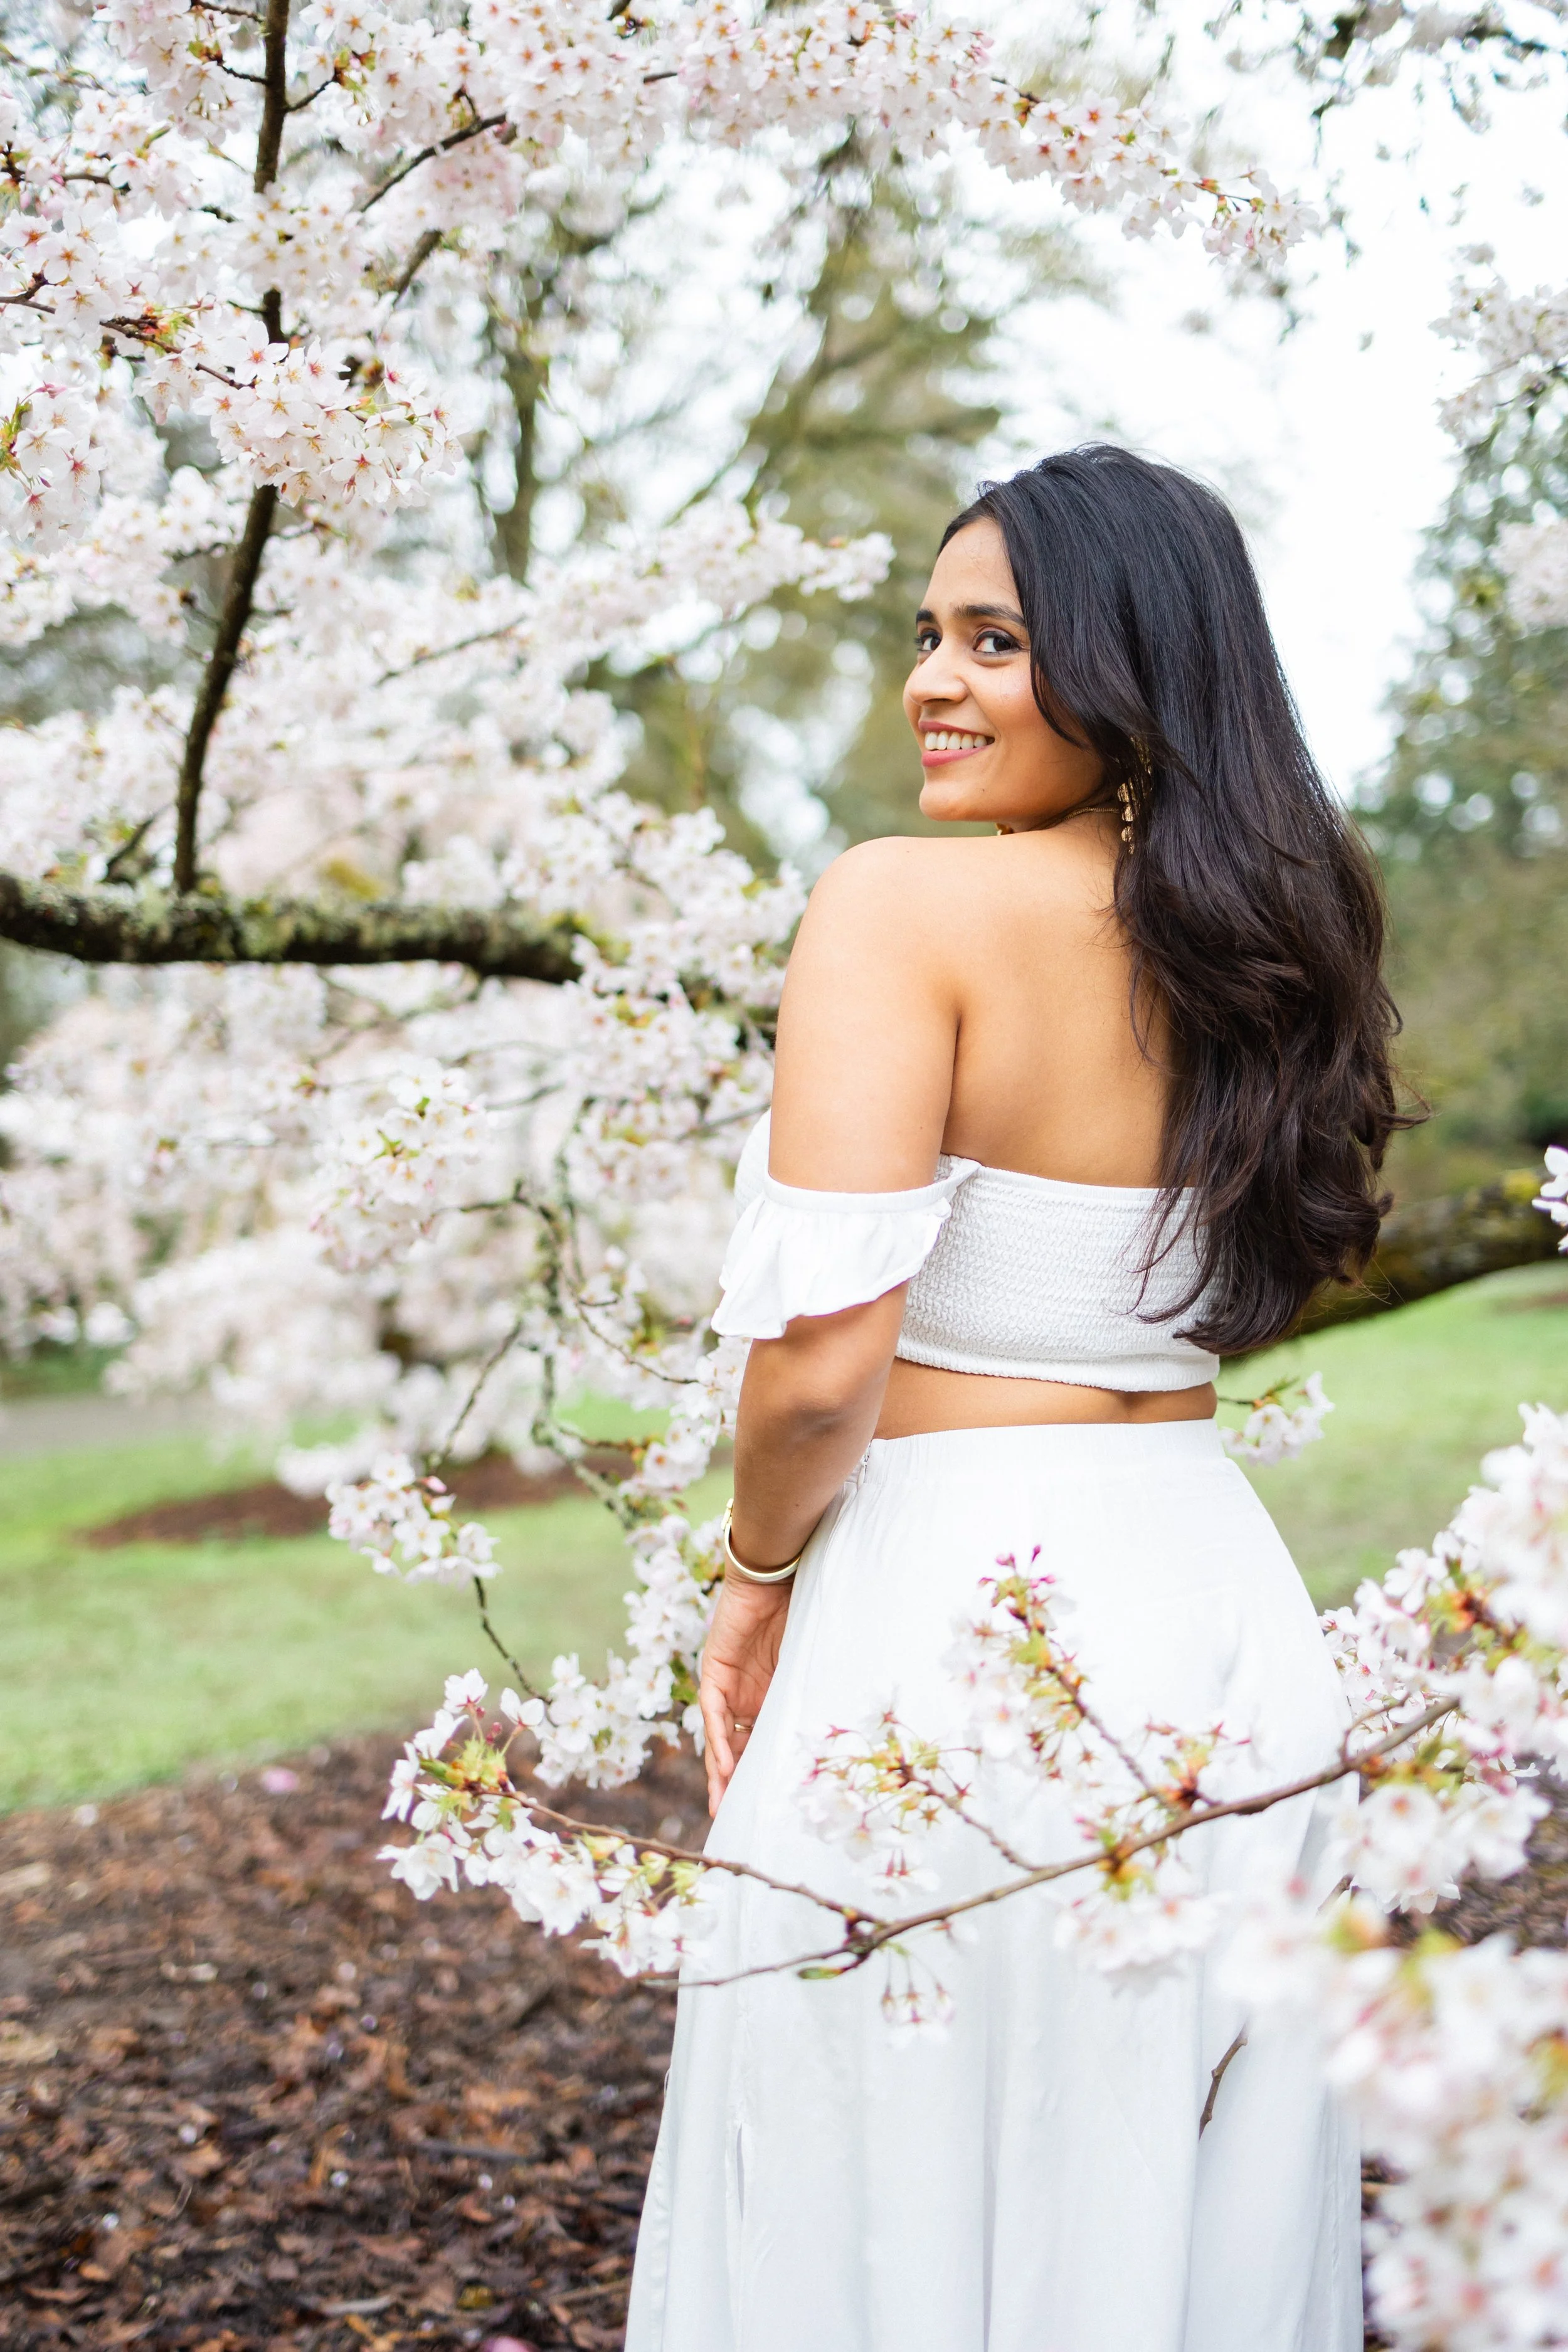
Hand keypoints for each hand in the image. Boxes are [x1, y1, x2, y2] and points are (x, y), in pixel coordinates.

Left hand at [699, 1573, 791, 1816]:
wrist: (777, 1575)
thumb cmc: (801, 1614)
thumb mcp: (808, 1666)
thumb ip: (810, 1696)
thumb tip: (840, 1737)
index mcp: (771, 1697)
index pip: (762, 1743)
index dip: (762, 1773)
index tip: (770, 1806)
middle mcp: (748, 1697)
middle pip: (738, 1748)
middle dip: (737, 1782)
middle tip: (739, 1819)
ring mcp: (729, 1686)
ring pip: (721, 1738)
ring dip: (721, 1771)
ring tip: (723, 1805)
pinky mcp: (714, 1672)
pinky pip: (714, 1714)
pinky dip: (717, 1741)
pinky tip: (722, 1767)